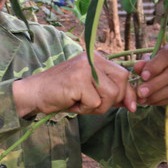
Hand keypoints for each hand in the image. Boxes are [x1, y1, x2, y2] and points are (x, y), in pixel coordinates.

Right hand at [12, 53, 136, 116]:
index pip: (123, 74)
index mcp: (96, 57)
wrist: (34, 93)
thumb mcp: (90, 90)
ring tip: (80, 103)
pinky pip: (95, 102)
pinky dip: (85, 109)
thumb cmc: (62, 93)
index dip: (129, 93)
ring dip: (97, 107)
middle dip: (114, 100)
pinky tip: (72, 103)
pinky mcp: (77, 80)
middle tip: (94, 105)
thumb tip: (133, 102)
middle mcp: (92, 58)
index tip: (132, 107)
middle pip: (121, 82)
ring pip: (111, 94)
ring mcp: (85, 68)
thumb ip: (110, 92)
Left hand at [131, 40, 167, 106]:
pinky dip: (162, 101)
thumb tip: (137, 67)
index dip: (155, 65)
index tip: (143, 76)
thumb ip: (146, 62)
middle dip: (154, 84)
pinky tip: (151, 101)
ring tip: (142, 99)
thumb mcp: (155, 59)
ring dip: (157, 95)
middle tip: (140, 92)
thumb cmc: (166, 62)